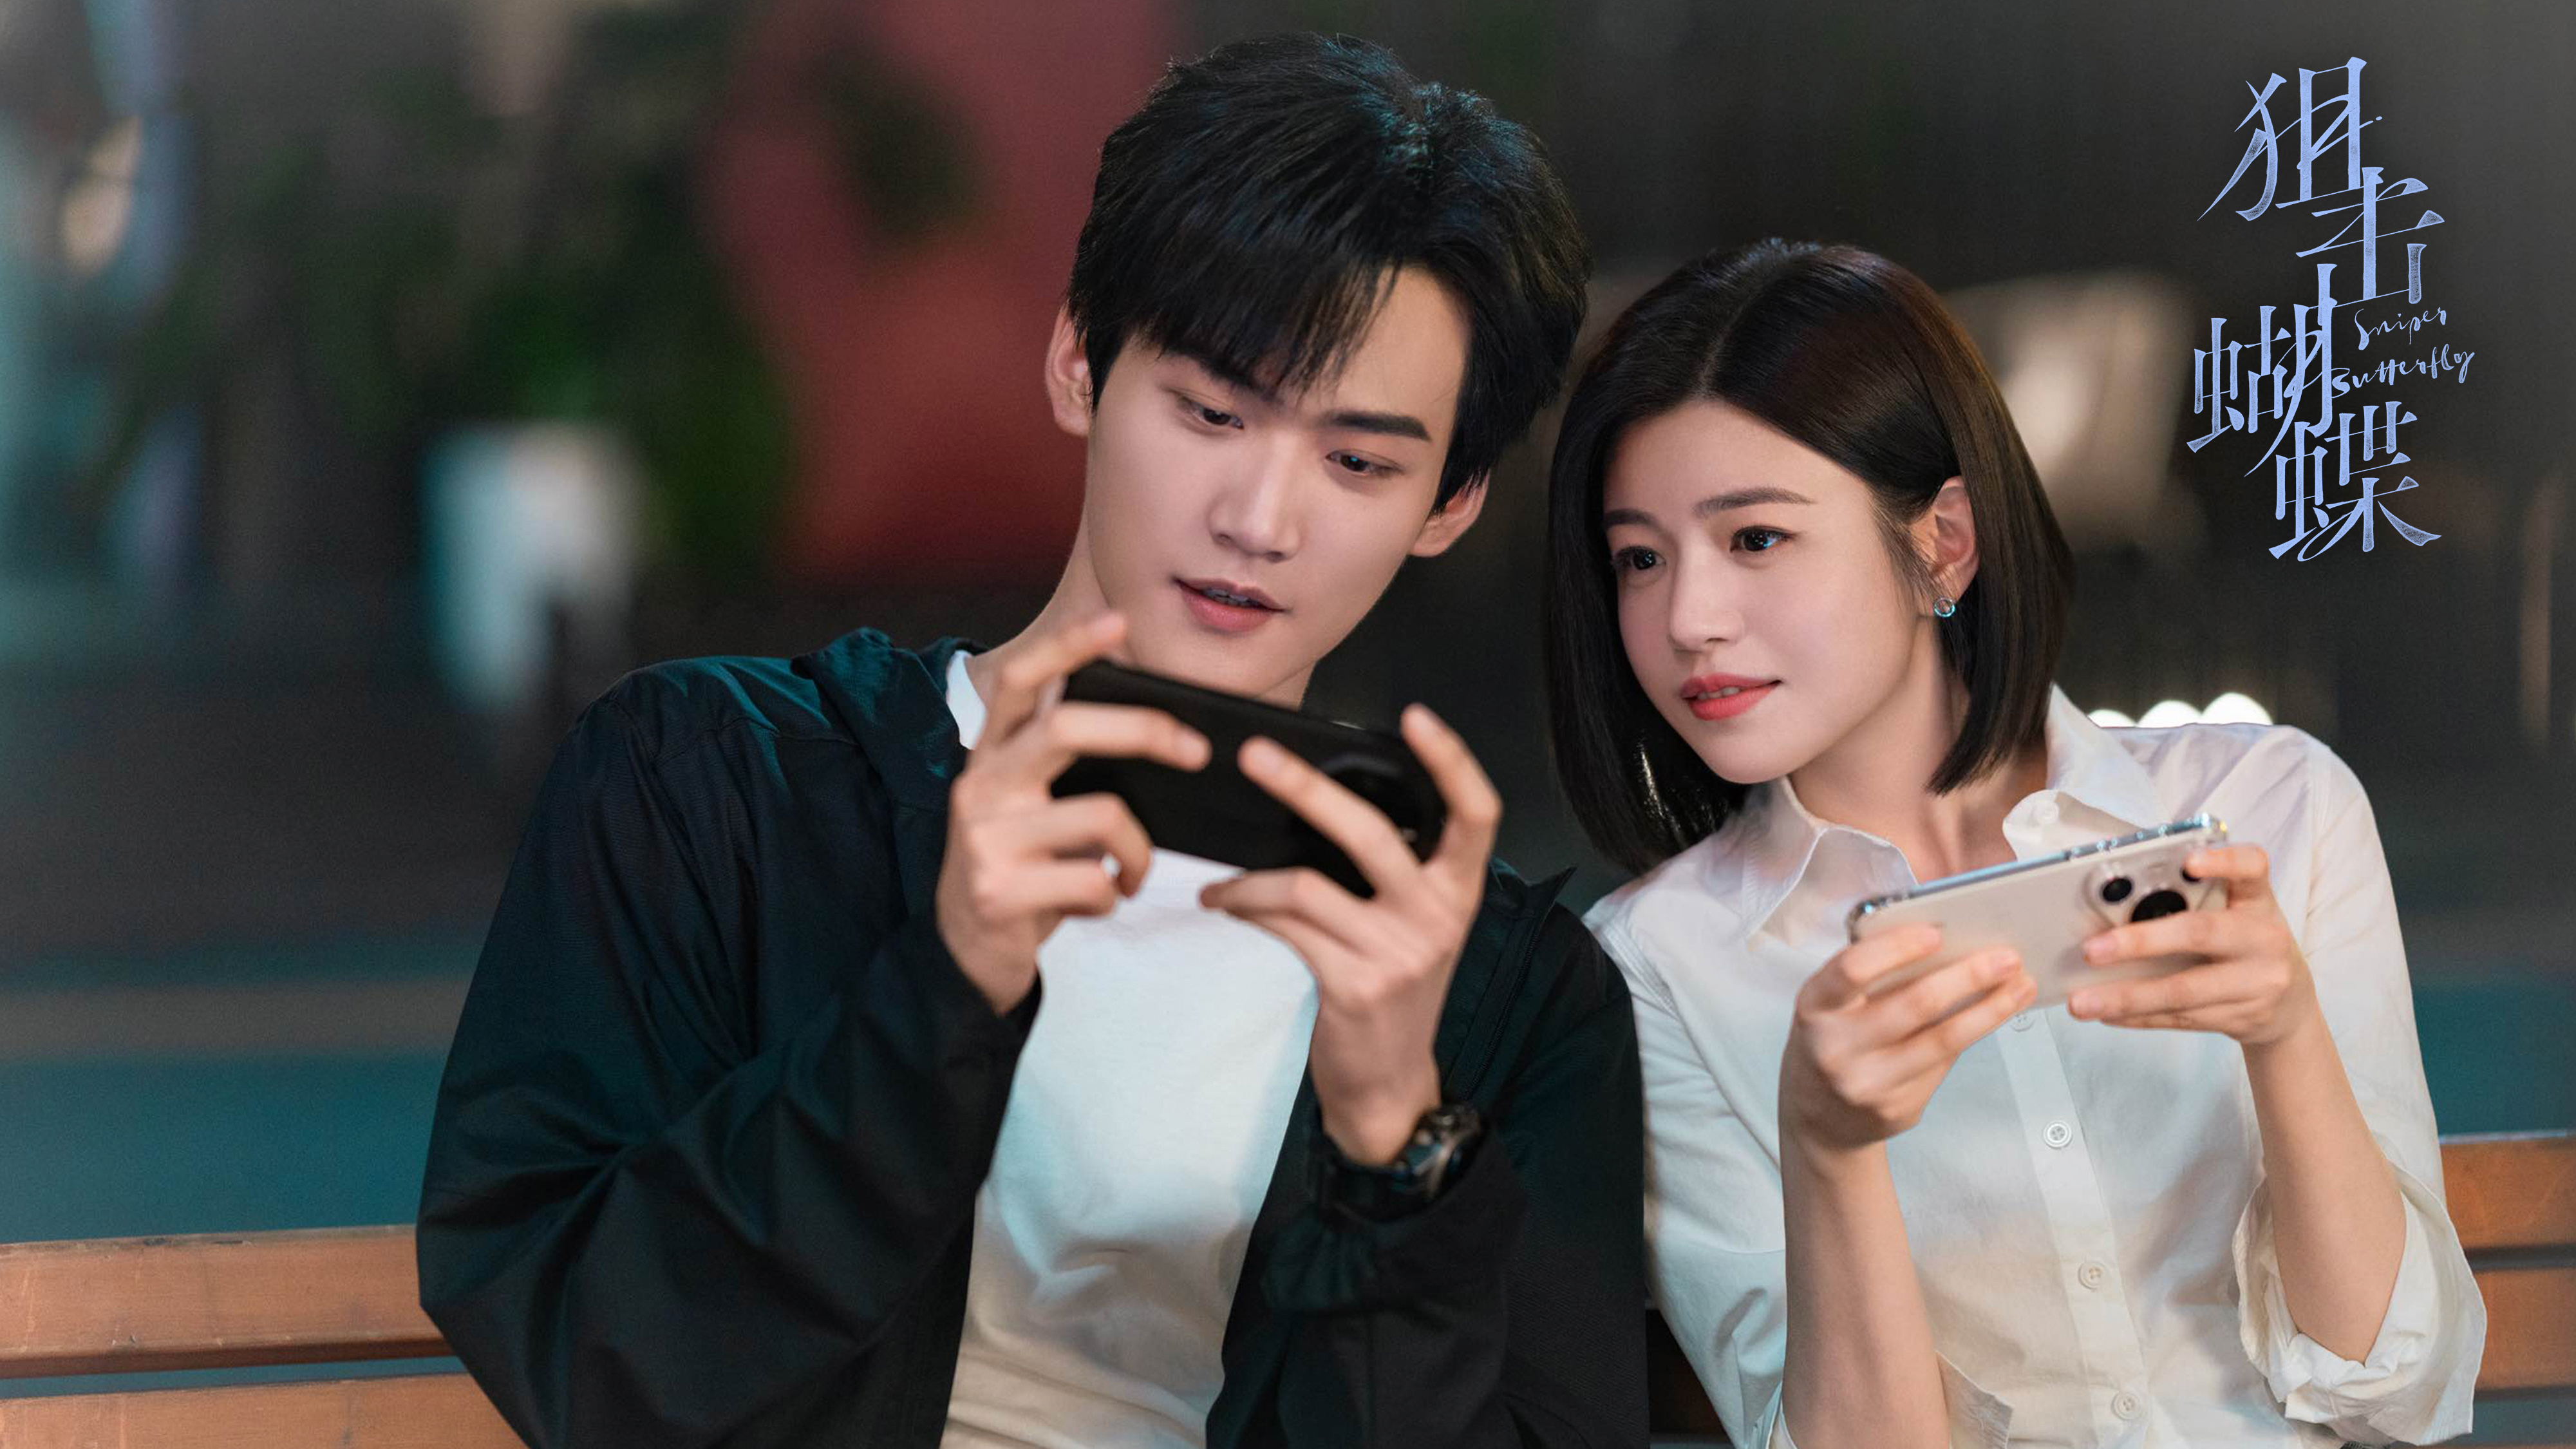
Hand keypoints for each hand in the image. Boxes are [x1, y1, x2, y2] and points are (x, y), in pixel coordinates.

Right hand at [934, 613, 1210, 1013]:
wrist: (961, 955)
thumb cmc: (1020, 870)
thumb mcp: (1031, 808)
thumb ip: (1065, 769)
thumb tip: (1152, 726)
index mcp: (990, 756)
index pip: (1021, 683)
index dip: (1065, 646)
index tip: (1116, 621)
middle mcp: (980, 786)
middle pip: (1067, 729)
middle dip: (1145, 730)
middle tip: (1198, 749)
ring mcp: (985, 839)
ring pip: (1103, 816)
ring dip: (1139, 851)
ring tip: (1132, 871)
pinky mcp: (999, 891)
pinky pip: (1096, 882)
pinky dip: (1115, 895)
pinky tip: (1101, 903)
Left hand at [1198, 704, 1500, 1163]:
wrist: (1389, 1082)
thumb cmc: (1391, 988)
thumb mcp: (1410, 926)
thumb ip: (1389, 872)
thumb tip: (1316, 803)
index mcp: (1459, 890)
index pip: (1476, 813)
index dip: (1453, 760)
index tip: (1416, 716)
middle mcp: (1437, 916)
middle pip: (1370, 832)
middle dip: (1305, 787)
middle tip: (1255, 754)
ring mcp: (1397, 952)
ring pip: (1306, 884)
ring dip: (1247, 878)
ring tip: (1216, 882)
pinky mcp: (1353, 984)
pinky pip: (1284, 926)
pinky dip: (1245, 908)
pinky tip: (1223, 906)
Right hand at [1780, 926, 2032, 1155]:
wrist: (1820, 1117)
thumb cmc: (1834, 1039)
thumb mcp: (1834, 1003)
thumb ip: (1877, 977)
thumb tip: (1951, 947)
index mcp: (1815, 1006)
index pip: (1854, 969)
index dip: (1898, 947)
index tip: (1938, 933)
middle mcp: (1835, 1047)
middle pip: (1915, 1004)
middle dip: (1970, 976)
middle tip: (2008, 957)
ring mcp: (1866, 1084)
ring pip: (1944, 1040)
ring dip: (1991, 1009)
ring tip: (2020, 986)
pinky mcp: (1896, 1110)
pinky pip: (1945, 1065)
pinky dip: (1973, 1035)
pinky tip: (1993, 1016)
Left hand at [2066, 844, 2318, 1047]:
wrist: (2289, 1006)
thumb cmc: (2242, 945)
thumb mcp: (2234, 914)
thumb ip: (2189, 902)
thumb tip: (2108, 907)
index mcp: (2257, 900)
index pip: (2252, 867)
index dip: (2223, 862)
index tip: (2188, 860)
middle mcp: (2265, 938)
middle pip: (2200, 933)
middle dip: (2140, 942)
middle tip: (2090, 950)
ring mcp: (2259, 983)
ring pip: (2183, 990)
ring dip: (2125, 997)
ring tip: (2080, 1002)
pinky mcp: (2245, 1018)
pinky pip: (2181, 1018)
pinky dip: (2139, 1017)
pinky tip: (2107, 1015)